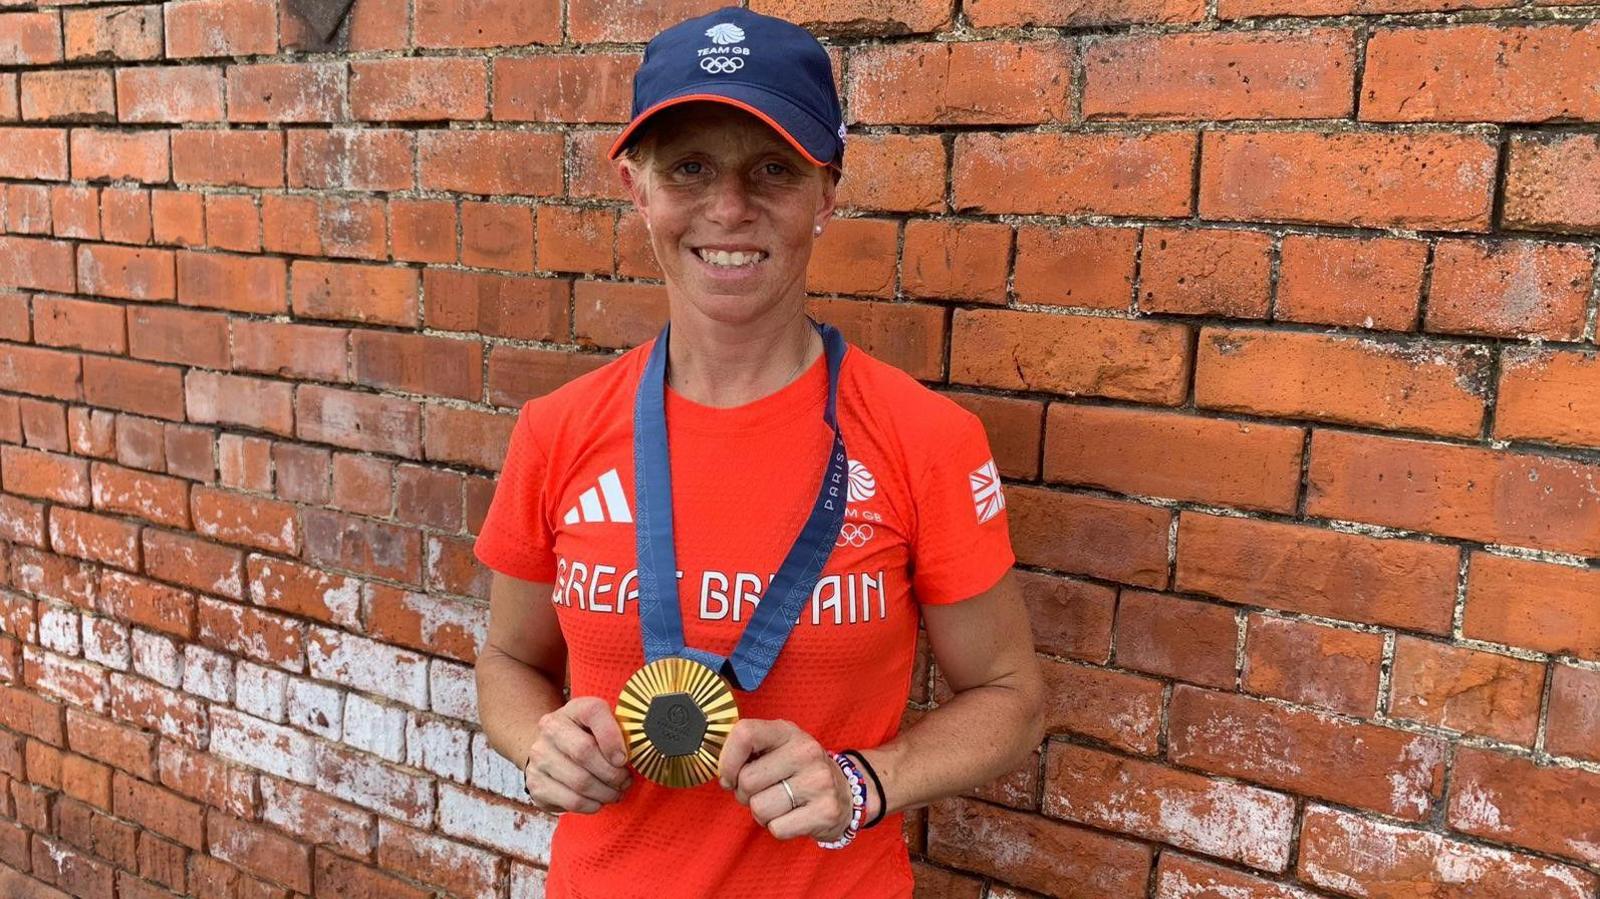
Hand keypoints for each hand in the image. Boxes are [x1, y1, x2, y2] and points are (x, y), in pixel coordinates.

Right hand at [522, 697, 632, 813]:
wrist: (550, 752)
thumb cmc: (585, 739)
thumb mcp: (601, 727)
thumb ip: (618, 732)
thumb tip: (641, 753)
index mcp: (573, 709)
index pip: (593, 712)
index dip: (612, 737)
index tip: (624, 758)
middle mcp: (551, 728)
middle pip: (584, 752)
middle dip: (612, 773)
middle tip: (625, 781)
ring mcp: (540, 756)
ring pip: (580, 781)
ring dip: (605, 792)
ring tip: (615, 792)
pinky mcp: (536, 783)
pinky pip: (571, 800)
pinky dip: (591, 805)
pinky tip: (598, 801)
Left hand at [717, 719, 852, 840]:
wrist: (845, 791)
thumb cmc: (798, 770)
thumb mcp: (777, 747)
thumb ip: (748, 750)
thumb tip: (721, 772)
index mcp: (787, 731)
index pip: (745, 733)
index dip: (727, 760)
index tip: (728, 775)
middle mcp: (806, 751)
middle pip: (747, 781)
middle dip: (745, 794)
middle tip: (763, 791)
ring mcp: (819, 781)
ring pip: (760, 808)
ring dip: (762, 813)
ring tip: (779, 804)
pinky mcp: (826, 811)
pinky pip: (777, 828)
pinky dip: (778, 827)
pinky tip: (793, 816)